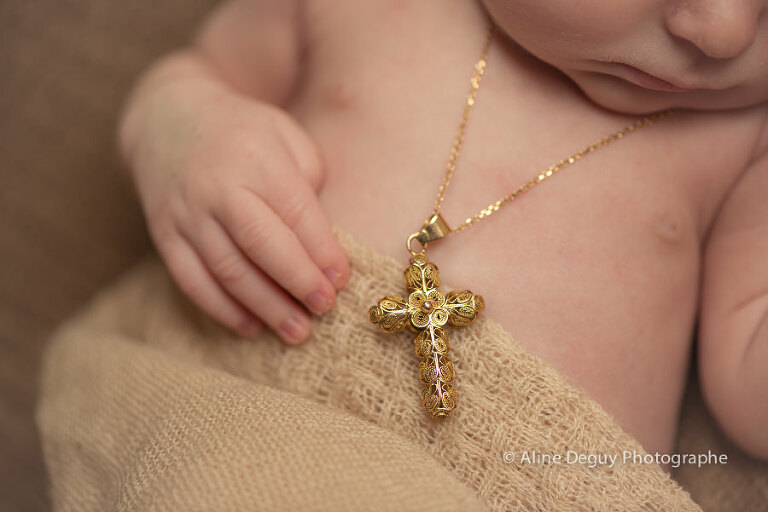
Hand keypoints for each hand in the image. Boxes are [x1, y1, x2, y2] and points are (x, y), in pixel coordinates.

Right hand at [120, 78, 348, 343]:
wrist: (167, 121)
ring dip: (265, 307)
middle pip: (260, 244)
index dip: (321, 250)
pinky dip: (222, 309)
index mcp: (256, 158)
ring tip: (297, 332)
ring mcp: (187, 214)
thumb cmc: (245, 134)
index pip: (294, 212)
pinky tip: (251, 327)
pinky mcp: (165, 235)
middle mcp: (217, 187)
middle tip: (325, 308)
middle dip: (297, 281)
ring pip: (227, 270)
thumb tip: (324, 244)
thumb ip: (309, 182)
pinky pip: (191, 280)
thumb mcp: (286, 137)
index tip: (342, 280)